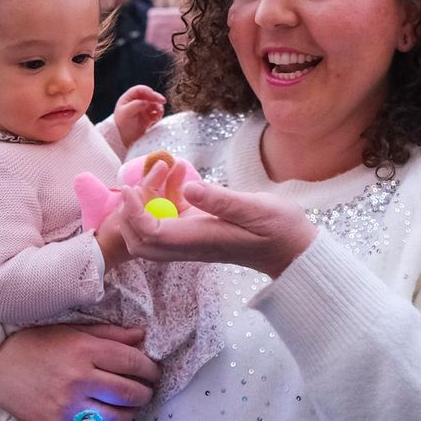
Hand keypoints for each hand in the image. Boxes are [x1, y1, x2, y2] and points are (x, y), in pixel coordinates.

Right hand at [0, 323, 160, 420]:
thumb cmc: (38, 346)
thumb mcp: (72, 331)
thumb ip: (109, 334)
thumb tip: (142, 336)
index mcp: (83, 350)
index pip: (132, 362)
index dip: (149, 368)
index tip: (153, 370)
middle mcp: (78, 379)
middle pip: (130, 392)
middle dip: (146, 391)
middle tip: (148, 388)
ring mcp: (69, 406)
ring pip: (118, 416)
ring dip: (132, 411)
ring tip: (133, 404)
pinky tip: (110, 413)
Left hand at [112, 85, 166, 147]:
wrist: (122, 140)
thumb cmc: (120, 126)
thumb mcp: (125, 114)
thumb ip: (135, 105)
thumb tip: (146, 102)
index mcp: (128, 98)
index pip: (140, 90)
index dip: (148, 91)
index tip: (155, 96)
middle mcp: (136, 102)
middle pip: (149, 96)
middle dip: (156, 98)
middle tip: (163, 101)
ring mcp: (143, 110)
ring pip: (154, 104)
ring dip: (158, 106)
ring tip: (159, 112)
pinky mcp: (148, 118)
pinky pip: (156, 113)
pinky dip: (159, 114)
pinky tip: (158, 117)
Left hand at [114, 179, 316, 277]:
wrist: (292, 249)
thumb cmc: (279, 229)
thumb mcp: (256, 208)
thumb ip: (222, 200)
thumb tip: (189, 188)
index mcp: (199, 240)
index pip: (151, 235)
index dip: (133, 213)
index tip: (130, 187)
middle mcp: (189, 244)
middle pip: (140, 242)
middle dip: (128, 214)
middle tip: (138, 180)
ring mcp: (191, 240)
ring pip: (149, 232)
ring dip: (144, 204)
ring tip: (161, 170)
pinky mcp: (196, 232)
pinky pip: (167, 221)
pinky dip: (161, 199)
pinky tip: (177, 176)